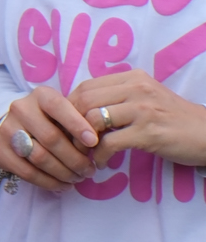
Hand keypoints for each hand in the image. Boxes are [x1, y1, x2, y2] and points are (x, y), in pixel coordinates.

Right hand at [0, 85, 100, 191]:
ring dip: (63, 173)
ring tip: (77, 179)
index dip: (77, 125)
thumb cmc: (50, 120)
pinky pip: (26, 172)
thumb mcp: (64, 112)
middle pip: (51, 138)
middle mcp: (20, 109)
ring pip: (39, 157)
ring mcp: (6, 130)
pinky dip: (48, 183)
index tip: (94, 142)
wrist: (14, 124)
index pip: (58, 107)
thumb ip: (80, 122)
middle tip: (90, 171)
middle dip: (75, 159)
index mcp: (40, 96)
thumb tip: (99, 145)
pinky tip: (62, 185)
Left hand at [70, 70, 205, 168]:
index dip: (70, 107)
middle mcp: (137, 88)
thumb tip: (80, 107)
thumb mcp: (146, 97)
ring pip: (93, 120)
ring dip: (82, 141)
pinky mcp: (148, 133)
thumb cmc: (173, 118)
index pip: (86, 86)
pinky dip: (99, 156)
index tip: (68, 124)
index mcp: (133, 77)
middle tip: (71, 141)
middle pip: (84, 101)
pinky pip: (109, 143)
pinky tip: (100, 163)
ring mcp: (143, 110)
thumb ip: (118, 96)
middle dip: (71, 124)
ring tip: (85, 153)